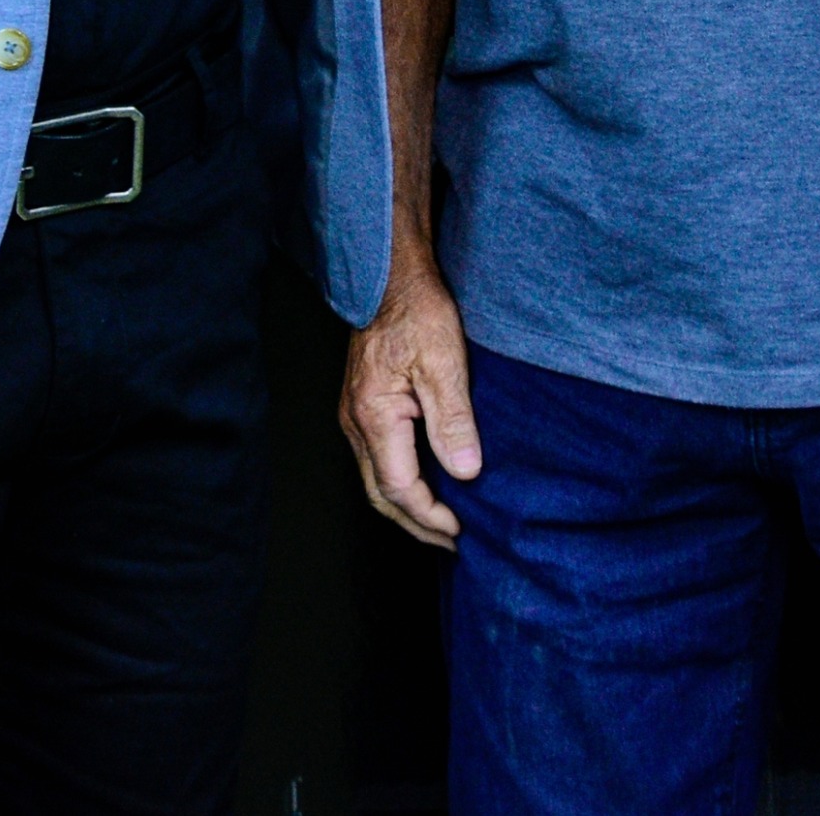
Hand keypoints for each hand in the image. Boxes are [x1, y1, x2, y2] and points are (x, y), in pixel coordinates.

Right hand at [341, 258, 482, 548]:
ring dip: (408, 506)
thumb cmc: (417, 311)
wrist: (391, 278)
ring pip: (375, 479)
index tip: (461, 530)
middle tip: (452, 541)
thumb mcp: (445, 362)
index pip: (399, 487)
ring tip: (443, 521)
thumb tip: (465, 472)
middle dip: (416, 523)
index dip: (430, 516)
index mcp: (374, 416)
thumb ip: (453, 420)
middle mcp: (355, 422)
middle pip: (380, 494)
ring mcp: (355, 415)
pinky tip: (427, 482)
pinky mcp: (363, 407)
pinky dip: (401, 482)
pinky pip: (377, 459)